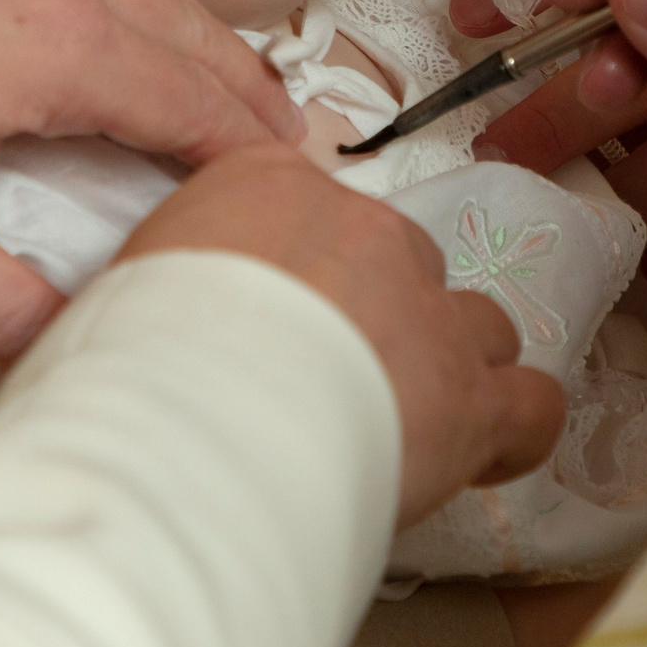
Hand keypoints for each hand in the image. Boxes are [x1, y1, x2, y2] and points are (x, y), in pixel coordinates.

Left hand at [0, 0, 302, 359]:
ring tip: (196, 75)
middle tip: (291, 133)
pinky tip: (47, 16)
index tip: (300, 188)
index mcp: (61, 46)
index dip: (254, 152)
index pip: (194, 105)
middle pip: (182, 28)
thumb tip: (65, 360)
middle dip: (245, 83)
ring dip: (167, 33)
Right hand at [118, 147, 566, 527]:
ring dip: (451, 369)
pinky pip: (531, 404)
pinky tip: (485, 458)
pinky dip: (514, 433)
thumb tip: (140, 343)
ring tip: (406, 426)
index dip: (308, 275)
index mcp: (268, 187)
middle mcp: (363, 230)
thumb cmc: (121, 369)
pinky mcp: (470, 394)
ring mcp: (426, 310)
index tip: (282, 323)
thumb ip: (161, 289)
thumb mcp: (115, 296)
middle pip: (399, 263)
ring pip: (476, 325)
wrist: (183, 423)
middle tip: (331, 386)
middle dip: (380, 321)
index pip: (314, 209)